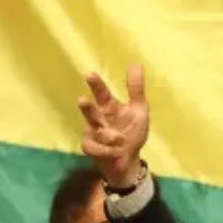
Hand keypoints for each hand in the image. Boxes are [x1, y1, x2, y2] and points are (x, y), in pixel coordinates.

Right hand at [78, 64, 149, 186]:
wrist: (128, 158)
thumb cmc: (132, 130)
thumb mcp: (139, 110)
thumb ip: (136, 89)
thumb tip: (136, 64)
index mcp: (109, 107)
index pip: (101, 93)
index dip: (95, 85)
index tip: (90, 74)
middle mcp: (98, 118)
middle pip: (90, 111)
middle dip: (87, 107)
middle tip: (82, 100)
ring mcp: (92, 133)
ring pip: (92, 130)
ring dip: (104, 134)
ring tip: (116, 137)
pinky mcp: (91, 148)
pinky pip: (95, 148)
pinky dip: (107, 150)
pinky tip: (117, 151)